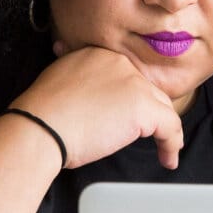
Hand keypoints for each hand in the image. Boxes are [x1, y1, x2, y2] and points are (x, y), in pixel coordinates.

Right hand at [10, 42, 183, 169]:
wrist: (40, 126)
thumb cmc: (42, 115)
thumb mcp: (59, 82)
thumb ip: (79, 80)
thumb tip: (87, 95)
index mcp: (100, 54)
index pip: (128, 77)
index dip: (131, 99)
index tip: (129, 116)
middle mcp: (120, 63)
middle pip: (147, 90)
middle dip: (149, 113)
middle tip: (147, 134)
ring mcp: (134, 83)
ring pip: (161, 107)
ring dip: (163, 129)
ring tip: (163, 148)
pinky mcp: (143, 107)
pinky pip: (170, 126)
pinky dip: (172, 144)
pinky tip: (168, 158)